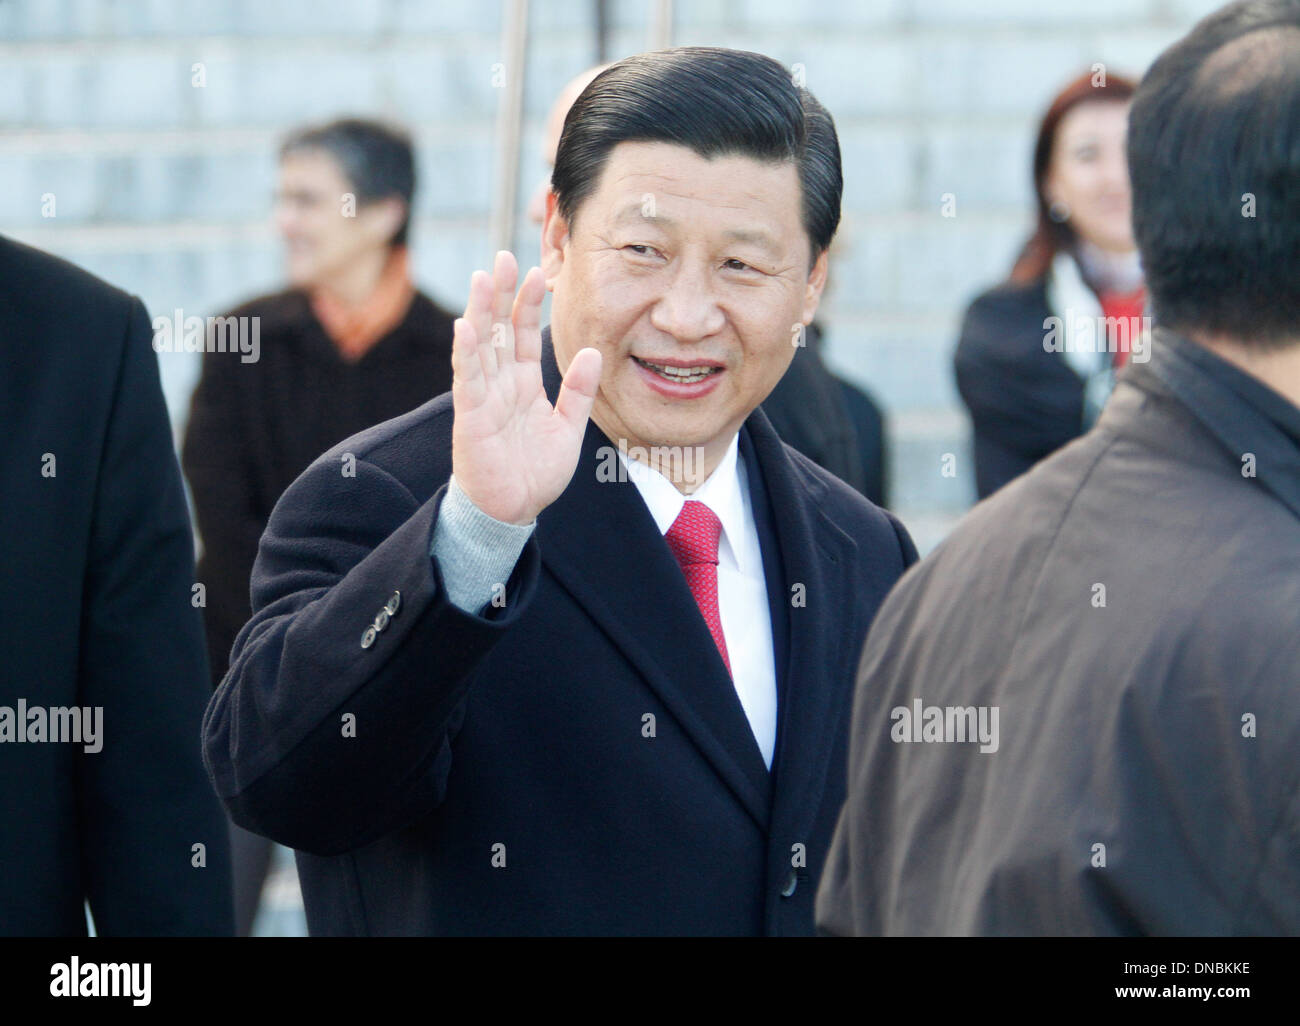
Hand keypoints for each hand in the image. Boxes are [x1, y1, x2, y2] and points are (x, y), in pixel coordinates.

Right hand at [450, 251, 601, 524]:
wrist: (513, 512)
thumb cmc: (536, 473)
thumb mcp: (568, 428)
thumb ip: (579, 392)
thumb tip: (594, 352)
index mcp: (522, 385)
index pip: (521, 335)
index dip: (527, 304)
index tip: (537, 272)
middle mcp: (499, 385)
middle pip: (497, 330)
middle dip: (499, 294)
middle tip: (502, 257)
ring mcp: (483, 399)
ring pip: (479, 347)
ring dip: (480, 311)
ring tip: (482, 277)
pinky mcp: (470, 419)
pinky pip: (467, 381)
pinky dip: (466, 354)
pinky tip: (466, 326)